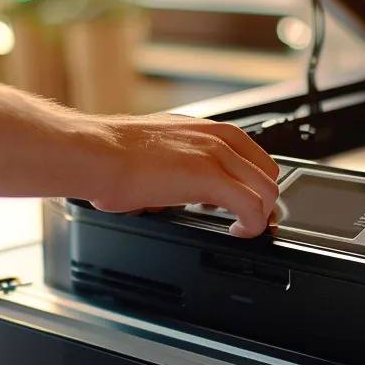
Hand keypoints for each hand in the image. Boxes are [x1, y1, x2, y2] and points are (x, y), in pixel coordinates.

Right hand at [79, 114, 279, 237]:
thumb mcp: (156, 153)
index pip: (253, 156)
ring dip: (259, 216)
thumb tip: (165, 197)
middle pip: (267, 174)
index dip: (254, 185)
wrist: (96, 154)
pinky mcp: (211, 178)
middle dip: (262, 202)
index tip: (246, 205)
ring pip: (267, 191)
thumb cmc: (112, 156)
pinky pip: (252, 207)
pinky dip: (251, 226)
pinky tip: (237, 234)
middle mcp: (216, 137)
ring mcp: (216, 155)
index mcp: (205, 129)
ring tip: (241, 229)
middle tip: (246, 222)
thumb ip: (173, 168)